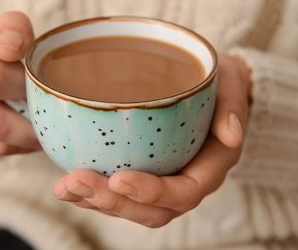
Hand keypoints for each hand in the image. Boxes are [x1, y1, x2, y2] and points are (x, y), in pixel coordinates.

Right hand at [0, 11, 39, 158]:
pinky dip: (8, 149)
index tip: (40, 89)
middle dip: (30, 127)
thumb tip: (10, 48)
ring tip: (40, 131)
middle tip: (51, 122)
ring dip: (23, 143)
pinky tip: (19, 136)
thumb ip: (14, 29)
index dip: (24, 88)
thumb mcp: (3, 30)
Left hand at [53, 54, 250, 227]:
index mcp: (209, 169)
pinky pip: (120, 194)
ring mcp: (163, 183)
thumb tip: (232, 133)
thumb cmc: (222, 90)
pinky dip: (92, 193)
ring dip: (95, 201)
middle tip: (77, 181)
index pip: (183, 193)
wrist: (214, 95)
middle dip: (112, 201)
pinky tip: (66, 184)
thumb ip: (233, 107)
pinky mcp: (145, 175)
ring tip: (64, 186)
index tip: (119, 178)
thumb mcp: (233, 88)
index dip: (151, 192)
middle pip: (150, 210)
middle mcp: (184, 183)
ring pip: (130, 207)